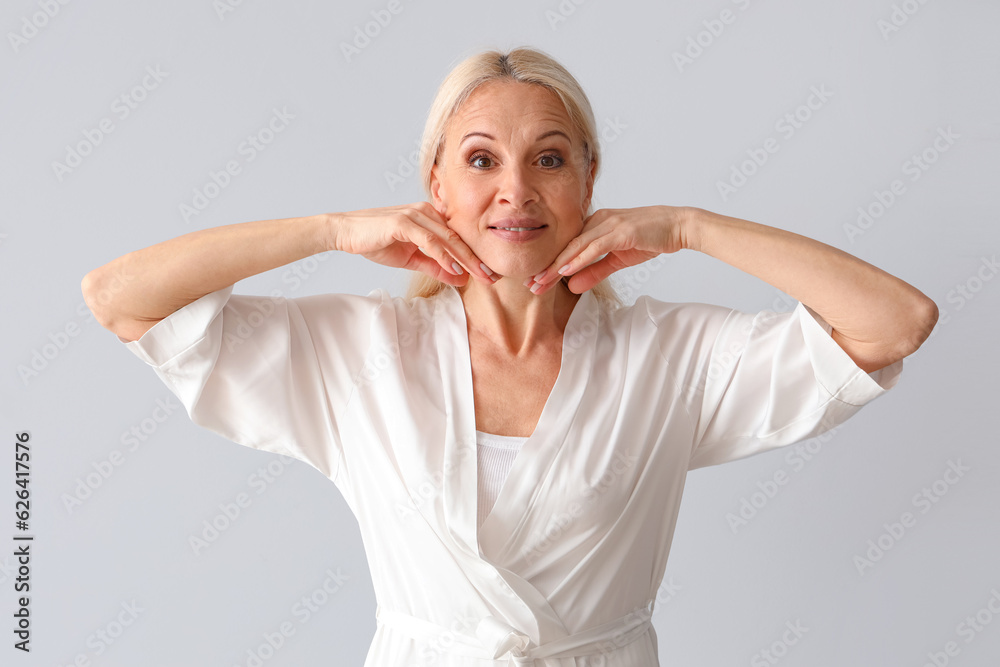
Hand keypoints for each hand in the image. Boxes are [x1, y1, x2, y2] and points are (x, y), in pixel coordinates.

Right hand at [329, 202, 494, 285]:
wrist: (345, 232)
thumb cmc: (376, 240)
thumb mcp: (410, 258)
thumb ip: (435, 266)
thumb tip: (459, 278)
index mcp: (430, 218)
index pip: (458, 239)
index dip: (475, 256)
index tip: (489, 274)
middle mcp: (426, 212)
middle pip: (458, 238)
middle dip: (477, 259)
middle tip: (494, 277)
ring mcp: (415, 215)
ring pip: (448, 239)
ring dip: (466, 259)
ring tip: (481, 275)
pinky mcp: (403, 222)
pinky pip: (429, 240)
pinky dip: (444, 255)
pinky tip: (455, 268)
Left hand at [526, 205, 691, 294]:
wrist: (678, 226)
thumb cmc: (649, 238)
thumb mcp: (618, 259)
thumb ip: (595, 271)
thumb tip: (573, 287)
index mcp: (595, 225)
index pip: (567, 247)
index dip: (550, 265)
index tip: (535, 281)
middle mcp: (598, 221)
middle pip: (567, 247)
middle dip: (547, 267)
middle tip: (530, 285)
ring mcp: (609, 224)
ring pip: (576, 247)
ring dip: (558, 265)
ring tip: (542, 281)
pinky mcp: (621, 230)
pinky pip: (595, 246)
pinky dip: (579, 259)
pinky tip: (566, 270)